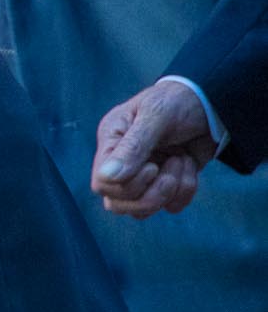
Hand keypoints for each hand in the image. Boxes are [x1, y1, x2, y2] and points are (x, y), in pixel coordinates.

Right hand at [92, 80, 217, 217]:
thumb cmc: (176, 101)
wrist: (209, 104)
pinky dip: (186, 191)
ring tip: (181, 161)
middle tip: (170, 176)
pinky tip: (189, 165)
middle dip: (150, 196)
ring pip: (142, 210)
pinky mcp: (167, 183)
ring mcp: (144, 175)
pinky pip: (171, 206)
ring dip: (170, 192)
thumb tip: (107, 177)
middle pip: (117, 204)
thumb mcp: (155, 117)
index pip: (102, 183)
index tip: (152, 166)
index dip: (128, 185)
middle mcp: (122, 162)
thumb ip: (132, 147)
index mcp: (111, 142)